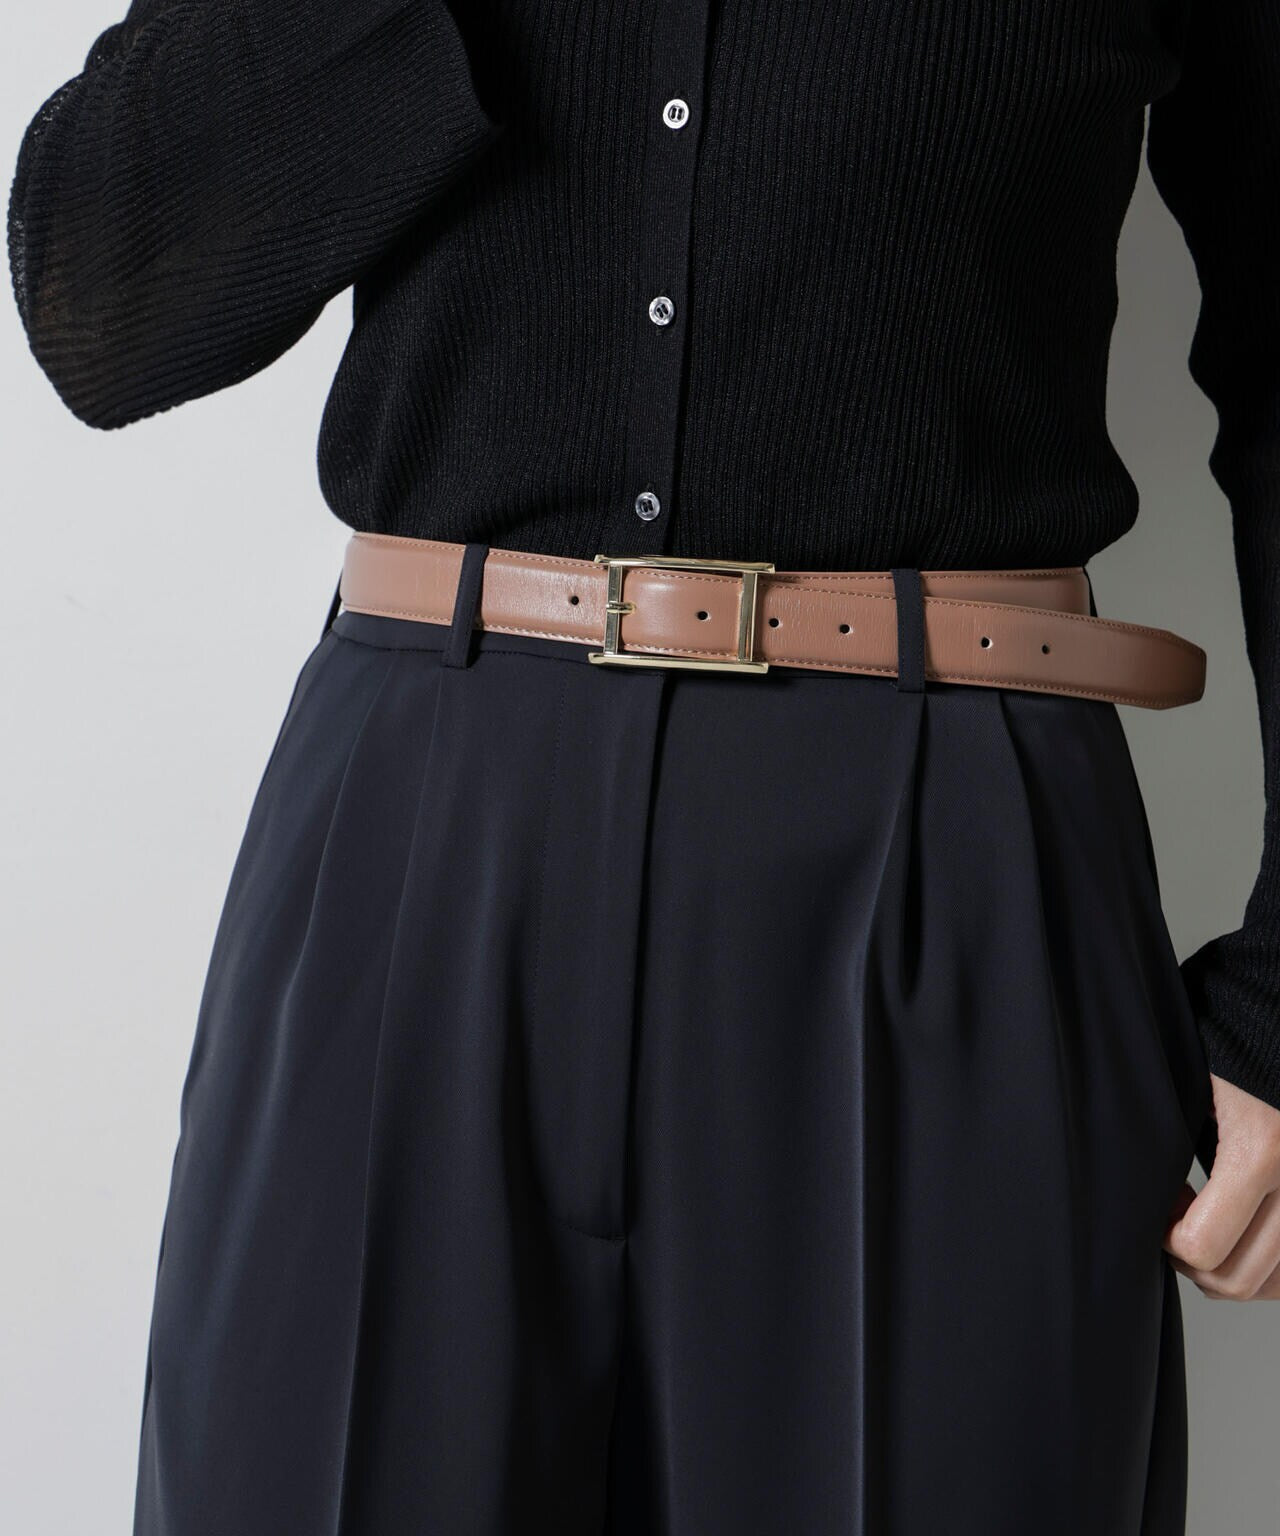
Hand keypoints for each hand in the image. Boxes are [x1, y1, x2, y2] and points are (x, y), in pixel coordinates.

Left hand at [1164, 1074, 1279, 1299]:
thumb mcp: (1193, 1081)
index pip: (1204, 1247)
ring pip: (1273, 1283)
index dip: (1166, 1239)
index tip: (1160, 1206)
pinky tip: (1243, 1219)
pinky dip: (1267, 1262)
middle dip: (1193, 1260)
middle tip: (1175, 1218)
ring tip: (1209, 1217)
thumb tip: (1152, 1198)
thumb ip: (1177, 1141)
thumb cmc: (1234, 1032)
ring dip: (1231, 1268)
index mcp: (1264, 1149)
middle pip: (1238, 1278)